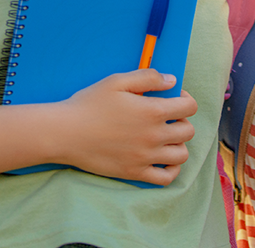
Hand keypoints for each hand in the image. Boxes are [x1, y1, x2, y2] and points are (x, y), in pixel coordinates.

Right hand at [56, 68, 197, 184]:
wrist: (64, 133)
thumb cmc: (88, 104)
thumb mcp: (117, 81)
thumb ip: (148, 77)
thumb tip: (172, 81)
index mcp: (153, 111)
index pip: (190, 107)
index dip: (186, 100)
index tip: (174, 98)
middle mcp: (154, 136)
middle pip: (188, 131)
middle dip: (182, 121)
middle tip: (168, 118)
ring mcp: (145, 157)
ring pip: (182, 155)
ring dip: (179, 144)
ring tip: (166, 138)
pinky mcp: (134, 173)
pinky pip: (166, 178)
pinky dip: (172, 170)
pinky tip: (163, 159)